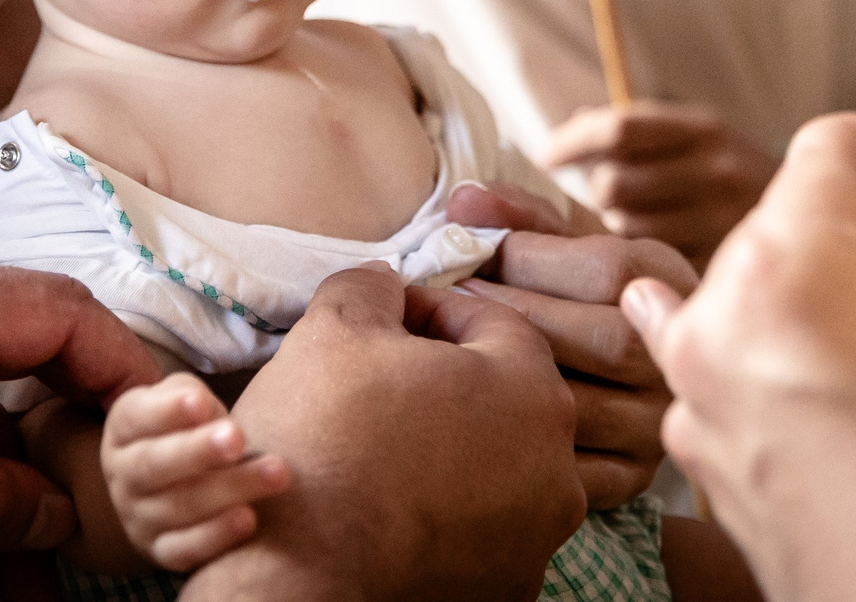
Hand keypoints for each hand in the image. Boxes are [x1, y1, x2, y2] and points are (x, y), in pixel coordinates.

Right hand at [98, 374, 291, 571]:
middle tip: (238, 438)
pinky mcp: (160, 551)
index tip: (202, 402)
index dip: (167, 411)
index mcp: (124, 430)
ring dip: (228, 490)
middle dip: (197, 451)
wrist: (183, 482)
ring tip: (275, 473)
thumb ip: (193, 399)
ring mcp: (138, 518)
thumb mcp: (185, 401)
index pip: (136, 417)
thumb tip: (204, 411)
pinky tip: (249, 519)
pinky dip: (216, 536)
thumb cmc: (191, 430)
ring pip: (178, 507)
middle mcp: (122, 475)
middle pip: (154, 464)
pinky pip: (184, 550)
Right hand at [187, 266, 583, 601]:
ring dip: (454, 444)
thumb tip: (385, 283)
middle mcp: (557, 467)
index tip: (388, 320)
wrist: (298, 577)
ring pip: (501, 463)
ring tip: (387, 444)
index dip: (433, 310)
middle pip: (506, 395)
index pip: (494, 321)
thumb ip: (372, 287)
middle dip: (449, 379)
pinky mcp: (511, 587)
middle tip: (384, 380)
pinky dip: (452, 508)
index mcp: (531, 389)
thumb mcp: (334, 327)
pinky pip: (488, 526)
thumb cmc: (322, 440)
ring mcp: (538, 536)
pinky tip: (396, 501)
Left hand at [449, 181, 688, 508]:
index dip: (531, 259)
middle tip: (447, 301)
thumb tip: (463, 203)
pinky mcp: (633, 476)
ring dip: (509, 381)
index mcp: (664, 281)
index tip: (470, 251)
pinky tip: (470, 412)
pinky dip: (517, 444)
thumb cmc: (569, 287)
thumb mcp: (556, 241)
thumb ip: (515, 218)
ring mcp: (657, 420)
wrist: (605, 363)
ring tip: (450, 352)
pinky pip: (579, 470)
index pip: (609, 270)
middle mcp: (673, 355)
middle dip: (515, 318)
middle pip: (606, 341)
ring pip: (589, 408)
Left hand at [537, 102, 779, 261]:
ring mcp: (722, 222)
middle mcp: (716, 171)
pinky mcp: (722, 266)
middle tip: (610, 194)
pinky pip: (651, 262)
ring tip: (641, 220)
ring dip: (617, 224)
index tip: (545, 153)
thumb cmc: (741, 175)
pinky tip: (656, 248)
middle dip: (597, 188)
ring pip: (624, 227)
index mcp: (706, 128)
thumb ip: (642, 129)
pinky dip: (640, 255)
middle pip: (612, 182)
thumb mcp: (704, 134)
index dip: (572, 139)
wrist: (831, 216)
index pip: (620, 127)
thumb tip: (573, 126)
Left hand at [622, 114, 855, 601]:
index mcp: (782, 272)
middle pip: (780, 222)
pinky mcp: (705, 461)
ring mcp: (697, 399)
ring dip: (808, 287)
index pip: (824, 150)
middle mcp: (713, 324)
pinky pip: (719, 370)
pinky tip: (831, 375)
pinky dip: (767, 352)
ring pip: (742, 295)